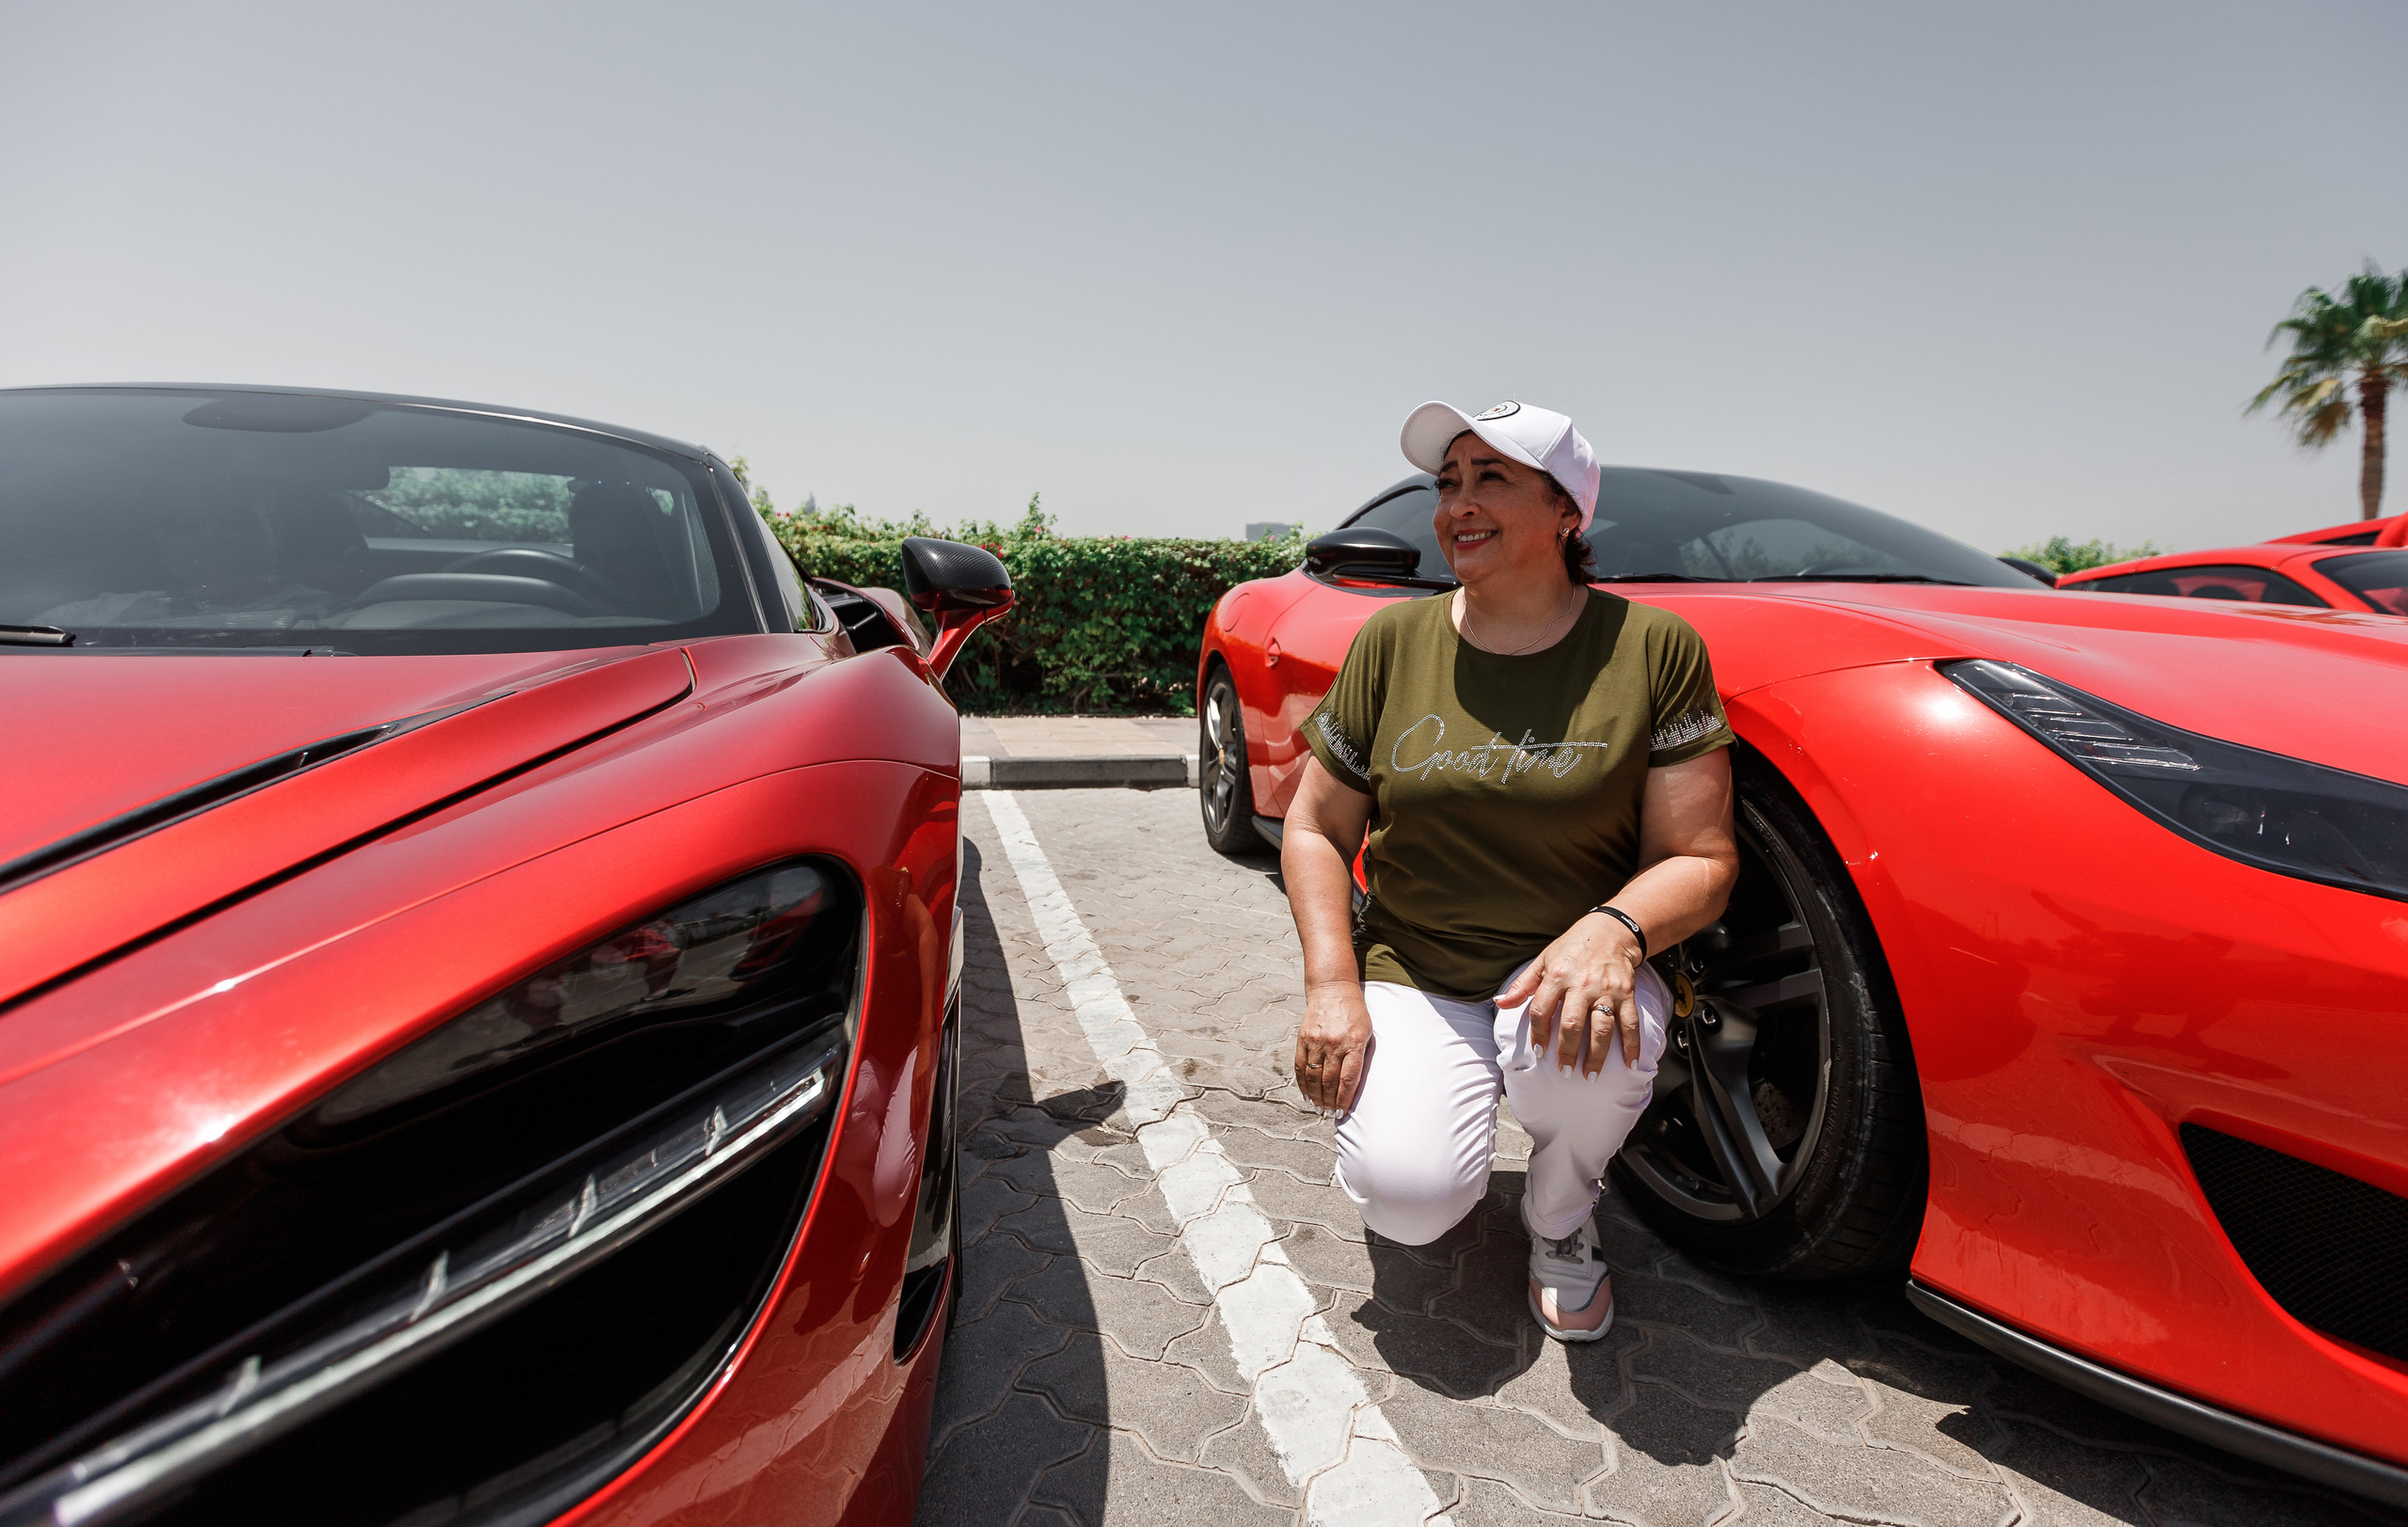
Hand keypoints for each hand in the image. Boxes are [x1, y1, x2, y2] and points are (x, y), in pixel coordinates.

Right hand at [1293, 980, 1372, 1112]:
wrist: (1333, 989)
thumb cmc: (1355, 1014)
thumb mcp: (1367, 1032)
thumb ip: (1361, 1057)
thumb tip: (1353, 1087)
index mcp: (1354, 1043)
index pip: (1348, 1079)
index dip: (1344, 1099)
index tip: (1342, 1113)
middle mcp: (1334, 1043)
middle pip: (1329, 1081)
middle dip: (1329, 1102)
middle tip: (1330, 1114)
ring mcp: (1317, 1041)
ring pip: (1313, 1077)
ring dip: (1316, 1097)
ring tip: (1319, 1108)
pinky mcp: (1303, 1038)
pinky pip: (1300, 1067)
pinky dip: (1302, 1084)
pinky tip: (1306, 1095)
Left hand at [1497, 912, 1644, 1076]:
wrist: (1610, 931)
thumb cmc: (1572, 948)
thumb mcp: (1543, 960)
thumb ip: (1523, 985)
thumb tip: (1500, 1003)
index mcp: (1557, 975)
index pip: (1541, 1010)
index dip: (1538, 1033)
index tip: (1539, 1052)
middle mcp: (1582, 984)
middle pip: (1572, 1024)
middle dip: (1567, 1051)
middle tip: (1565, 1071)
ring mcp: (1606, 990)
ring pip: (1602, 1028)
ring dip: (1597, 1056)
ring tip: (1591, 1075)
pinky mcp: (1626, 994)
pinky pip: (1631, 1024)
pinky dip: (1632, 1046)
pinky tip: (1630, 1065)